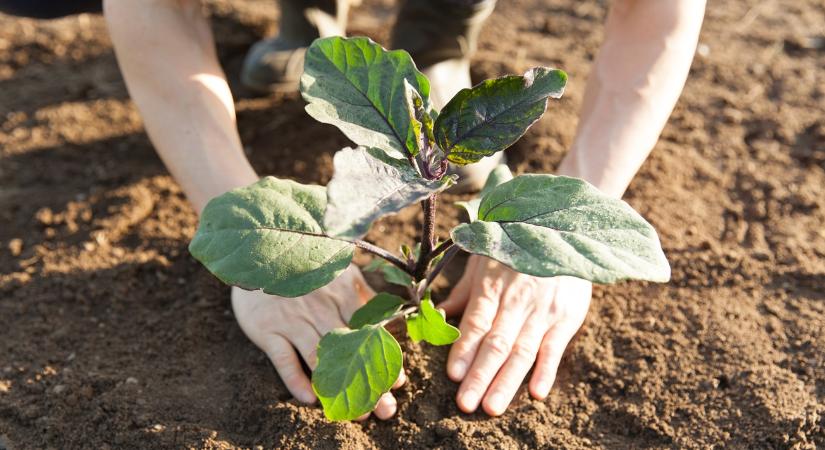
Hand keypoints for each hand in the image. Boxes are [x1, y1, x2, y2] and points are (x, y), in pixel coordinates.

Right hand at [231, 265, 405, 419]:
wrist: (256, 254)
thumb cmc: (304, 267)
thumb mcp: (339, 270)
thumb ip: (363, 293)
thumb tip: (389, 313)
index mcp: (341, 293)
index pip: (368, 331)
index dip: (384, 357)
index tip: (398, 382)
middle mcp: (320, 307)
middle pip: (348, 350)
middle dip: (368, 380)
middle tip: (384, 409)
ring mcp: (293, 319)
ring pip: (319, 358)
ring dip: (338, 386)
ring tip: (356, 412)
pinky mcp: (268, 329)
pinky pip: (284, 360)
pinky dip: (296, 380)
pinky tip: (310, 399)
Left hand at [438, 256, 590, 415]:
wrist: (565, 227)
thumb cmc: (516, 245)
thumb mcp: (485, 258)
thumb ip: (464, 291)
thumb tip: (438, 315)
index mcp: (492, 286)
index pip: (476, 323)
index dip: (464, 349)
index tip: (453, 375)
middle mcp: (516, 301)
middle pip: (496, 343)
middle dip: (480, 375)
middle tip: (466, 404)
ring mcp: (543, 310)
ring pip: (522, 351)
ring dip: (507, 382)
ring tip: (492, 407)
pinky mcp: (567, 316)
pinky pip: (556, 347)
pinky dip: (547, 370)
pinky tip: (537, 393)